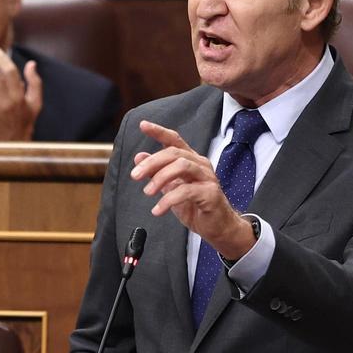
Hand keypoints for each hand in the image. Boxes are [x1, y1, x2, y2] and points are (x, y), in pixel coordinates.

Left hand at [131, 120, 255, 260]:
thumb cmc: (196, 206)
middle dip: (152, 162)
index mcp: (191, 160)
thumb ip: (157, 173)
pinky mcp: (211, 193)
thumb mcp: (171, 188)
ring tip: (147, 192)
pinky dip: (168, 200)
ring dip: (160, 178)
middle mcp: (200, 165)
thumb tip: (139, 157)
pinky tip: (158, 209)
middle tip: (135, 175)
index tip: (143, 125)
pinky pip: (187, 191)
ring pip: (182, 166)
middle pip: (174, 153)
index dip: (159, 132)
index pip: (174, 140)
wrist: (217, 227)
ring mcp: (207, 178)